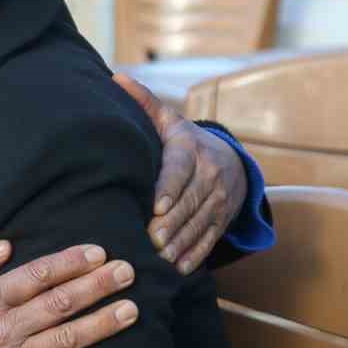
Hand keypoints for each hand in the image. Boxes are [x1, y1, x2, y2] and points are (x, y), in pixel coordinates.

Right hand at [0, 241, 135, 347]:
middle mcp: (4, 329)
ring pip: (65, 341)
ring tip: (131, 311)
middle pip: (60, 304)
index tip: (98, 252)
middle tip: (127, 272)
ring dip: (101, 325)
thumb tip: (5, 246)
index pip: (38, 276)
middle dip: (97, 286)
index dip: (70, 262)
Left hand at [114, 73, 247, 273]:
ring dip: (181, 244)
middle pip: (189, 202)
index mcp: (191, 148)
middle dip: (171, 224)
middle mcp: (210, 174)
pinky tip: (178, 269)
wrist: (231, 161)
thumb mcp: (167, 119)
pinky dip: (195, 256)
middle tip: (151, 241)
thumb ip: (142, 102)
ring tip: (160, 259)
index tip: (155, 206)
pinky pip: (210, 240)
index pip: (180, 168)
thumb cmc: (184, 141)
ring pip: (200, 224)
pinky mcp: (222, 221)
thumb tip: (116, 77)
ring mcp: (219, 200)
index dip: (169, 187)